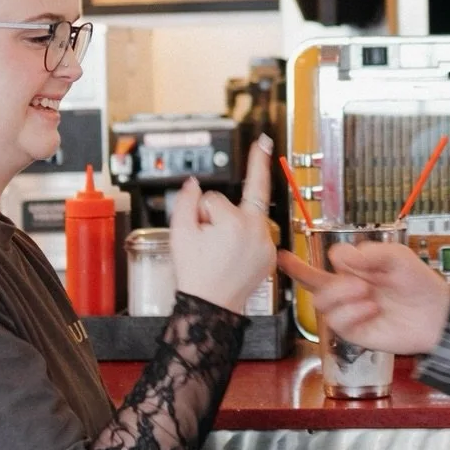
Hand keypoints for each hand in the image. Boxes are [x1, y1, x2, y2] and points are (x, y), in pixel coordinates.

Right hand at [170, 136, 275, 313]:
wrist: (211, 308)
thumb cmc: (196, 275)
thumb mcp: (180, 234)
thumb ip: (186, 201)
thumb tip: (194, 184)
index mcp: (235, 222)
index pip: (215, 198)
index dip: (200, 211)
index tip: (262, 141)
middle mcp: (257, 230)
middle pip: (235, 204)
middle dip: (219, 216)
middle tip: (209, 239)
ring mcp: (266, 244)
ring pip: (247, 219)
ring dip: (233, 226)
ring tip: (218, 253)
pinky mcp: (270, 255)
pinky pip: (256, 235)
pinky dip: (244, 239)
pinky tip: (230, 256)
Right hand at [277, 239, 449, 354]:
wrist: (437, 314)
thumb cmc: (419, 283)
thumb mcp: (397, 256)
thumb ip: (369, 253)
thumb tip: (339, 256)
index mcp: (354, 271)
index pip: (319, 267)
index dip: (298, 264)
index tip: (282, 256)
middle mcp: (348, 292)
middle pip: (312, 285)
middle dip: (309, 276)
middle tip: (352, 277)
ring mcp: (351, 313)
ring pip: (322, 303)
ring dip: (341, 294)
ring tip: (367, 292)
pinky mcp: (357, 333)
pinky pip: (338, 322)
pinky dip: (353, 312)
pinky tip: (371, 307)